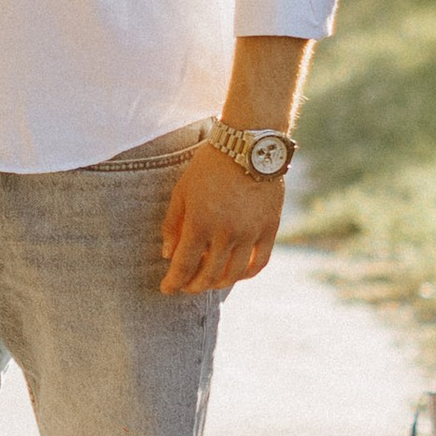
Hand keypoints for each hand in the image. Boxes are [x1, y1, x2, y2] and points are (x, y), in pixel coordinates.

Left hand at [160, 139, 281, 295]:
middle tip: (186, 287)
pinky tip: (237, 275)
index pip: (184, 265)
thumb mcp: (182, 191)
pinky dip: (247, 274)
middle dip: (193, 286)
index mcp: (200, 223)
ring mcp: (250, 232)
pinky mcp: (269, 228)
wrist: (248, 146)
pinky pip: (260, 262)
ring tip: (209, 283)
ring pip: (234, 273)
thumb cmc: (209, 166)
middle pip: (209, 275)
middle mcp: (226, 233)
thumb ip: (173, 225)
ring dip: (218, 284)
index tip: (166, 289)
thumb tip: (167, 254)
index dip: (173, 282)